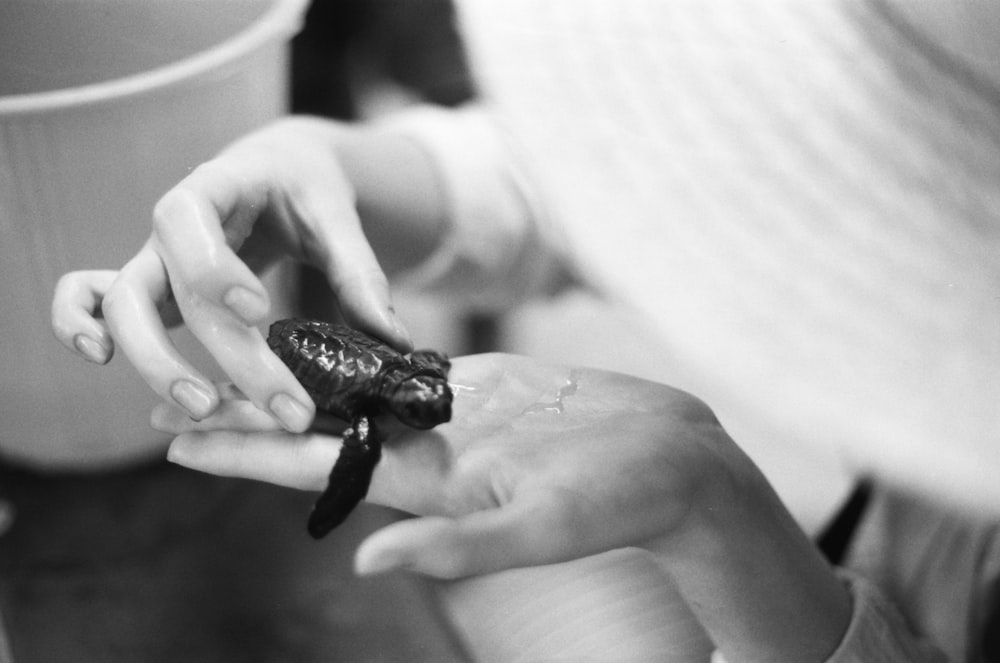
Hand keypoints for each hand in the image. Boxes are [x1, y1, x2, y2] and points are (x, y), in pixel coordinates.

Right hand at [51, 117, 411, 430]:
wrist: (281, 169)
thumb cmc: (308, 188)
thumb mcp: (337, 216)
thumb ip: (360, 273)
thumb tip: (394, 341)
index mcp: (215, 188)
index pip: (189, 222)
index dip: (213, 270)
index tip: (258, 310)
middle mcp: (173, 225)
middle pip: (173, 288)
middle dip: (226, 353)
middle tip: (283, 405)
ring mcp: (156, 256)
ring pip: (124, 305)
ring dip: (155, 361)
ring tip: (207, 407)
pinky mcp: (155, 284)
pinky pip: (92, 295)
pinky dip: (79, 320)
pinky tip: (98, 357)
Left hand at [157, 352, 740, 577]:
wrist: (676, 457)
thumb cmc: (622, 498)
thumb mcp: (543, 527)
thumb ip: (460, 548)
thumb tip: (364, 564)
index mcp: (432, 484)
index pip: (318, 469)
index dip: (248, 456)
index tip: (179, 442)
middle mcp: (432, 450)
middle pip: (321, 429)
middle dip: (251, 412)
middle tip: (179, 389)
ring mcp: (457, 415)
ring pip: (359, 391)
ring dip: (298, 375)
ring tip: (239, 352)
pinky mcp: (487, 385)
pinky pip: (409, 365)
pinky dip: (365, 349)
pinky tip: (331, 332)